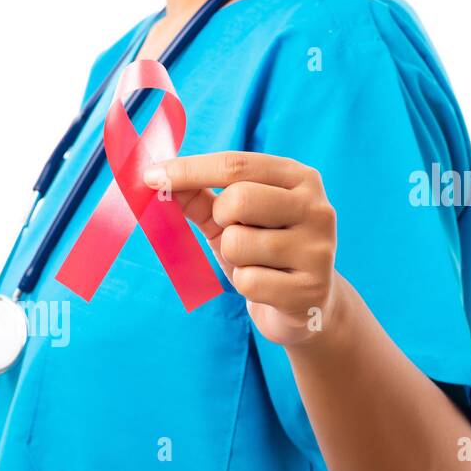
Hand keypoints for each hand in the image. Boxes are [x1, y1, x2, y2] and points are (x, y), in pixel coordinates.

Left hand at [144, 151, 340, 347]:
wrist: (307, 306)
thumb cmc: (264, 254)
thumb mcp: (232, 221)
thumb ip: (200, 198)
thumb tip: (158, 178)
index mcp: (299, 179)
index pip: (235, 164)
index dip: (188, 170)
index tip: (151, 176)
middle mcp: (316, 207)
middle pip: (237, 199)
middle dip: (220, 220)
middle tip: (234, 233)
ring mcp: (318, 248)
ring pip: (238, 243)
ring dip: (233, 258)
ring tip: (257, 263)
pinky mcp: (310, 289)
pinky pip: (248, 282)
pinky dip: (245, 286)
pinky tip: (267, 287)